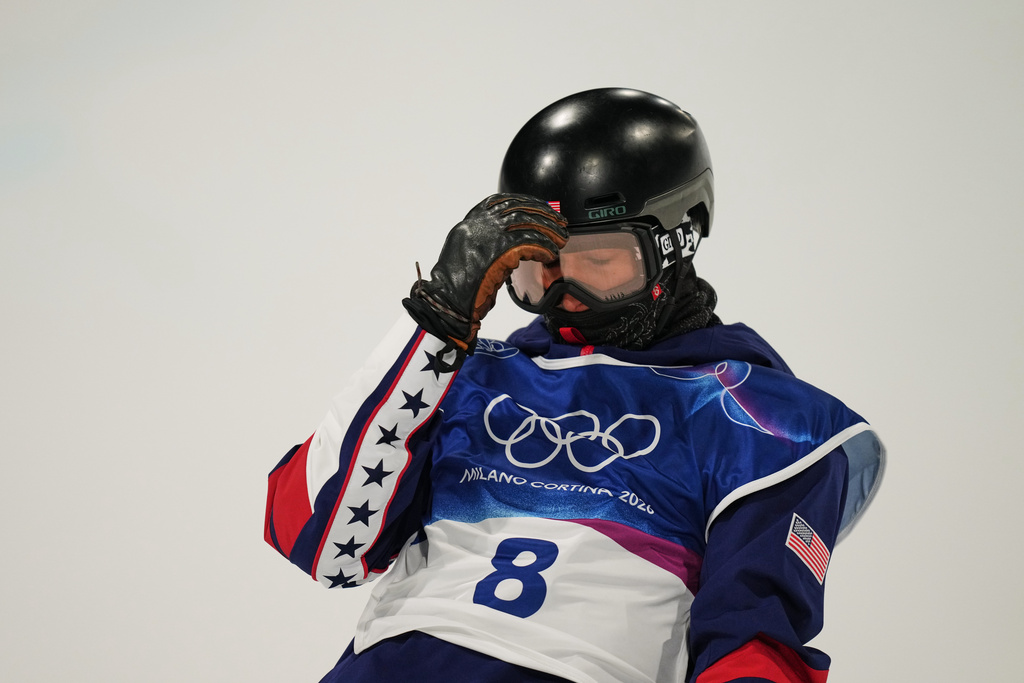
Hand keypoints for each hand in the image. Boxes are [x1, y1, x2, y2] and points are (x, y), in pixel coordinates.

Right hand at [404, 193, 567, 356]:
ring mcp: (487, 236)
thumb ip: (488, 241)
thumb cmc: (459, 286)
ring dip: (548, 231)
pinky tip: (550, 253)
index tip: (540, 205)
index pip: (499, 201)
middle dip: (543, 214)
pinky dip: (543, 247)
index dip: (523, 201)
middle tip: (559, 221)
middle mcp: (478, 225)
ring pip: (526, 224)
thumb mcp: (469, 254)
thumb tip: (516, 238)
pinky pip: (528, 244)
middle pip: (517, 210)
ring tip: (561, 239)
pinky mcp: (499, 251)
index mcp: (469, 223)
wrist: (448, 301)